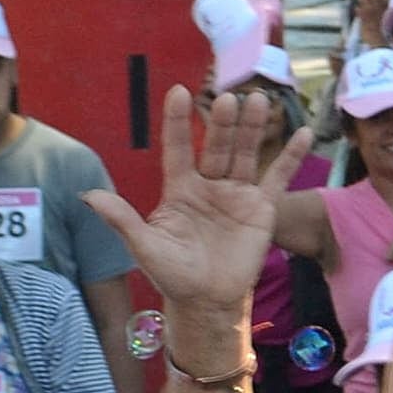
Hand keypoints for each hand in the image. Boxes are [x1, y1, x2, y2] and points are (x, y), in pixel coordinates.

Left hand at [83, 86, 315, 325]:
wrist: (207, 301)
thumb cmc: (172, 274)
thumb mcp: (144, 247)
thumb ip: (122, 219)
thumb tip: (88, 195)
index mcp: (180, 188)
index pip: (179, 147)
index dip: (178, 122)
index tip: (178, 92)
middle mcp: (209, 184)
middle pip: (217, 145)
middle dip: (222, 123)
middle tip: (226, 99)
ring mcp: (237, 193)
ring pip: (247, 152)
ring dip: (253, 127)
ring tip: (259, 100)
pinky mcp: (262, 207)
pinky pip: (278, 176)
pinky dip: (292, 156)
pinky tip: (304, 132)